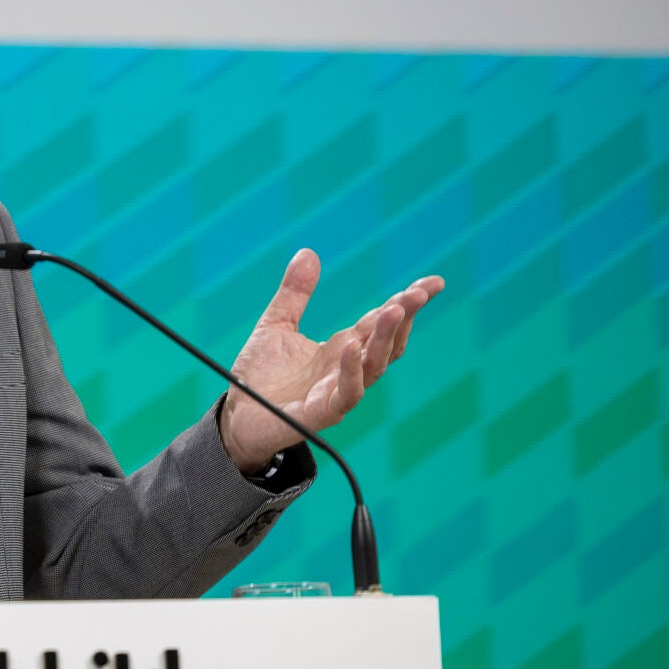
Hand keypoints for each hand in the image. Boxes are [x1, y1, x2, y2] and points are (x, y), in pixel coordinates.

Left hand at [219, 249, 443, 471]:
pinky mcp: (320, 413)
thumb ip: (294, 293)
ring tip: (392, 311)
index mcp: (341, 348)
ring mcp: (336, 392)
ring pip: (373, 367)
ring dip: (385, 339)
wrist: (236, 415)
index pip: (381, 322)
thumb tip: (308, 252)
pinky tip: (351, 347)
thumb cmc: (260, 376)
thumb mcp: (276, 325)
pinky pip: (346, 395)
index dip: (405, 303)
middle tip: (417, 294)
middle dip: (403, 318)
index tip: (432, 283)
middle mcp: (346, 370)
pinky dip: (351, 371)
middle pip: (386, 344)